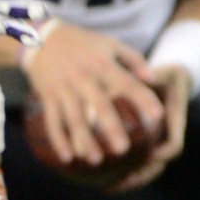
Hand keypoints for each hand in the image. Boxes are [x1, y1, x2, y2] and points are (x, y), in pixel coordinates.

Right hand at [22, 20, 165, 168]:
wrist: (40, 38)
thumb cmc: (82, 43)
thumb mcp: (109, 43)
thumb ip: (134, 59)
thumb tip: (153, 79)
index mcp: (101, 64)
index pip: (125, 82)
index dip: (142, 98)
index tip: (158, 115)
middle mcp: (83, 78)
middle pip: (98, 105)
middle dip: (110, 127)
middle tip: (123, 149)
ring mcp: (63, 89)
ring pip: (73, 118)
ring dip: (83, 140)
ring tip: (96, 160)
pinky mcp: (48, 97)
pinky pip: (52, 121)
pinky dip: (58, 140)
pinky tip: (68, 157)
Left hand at [111, 64, 191, 192]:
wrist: (170, 79)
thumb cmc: (160, 74)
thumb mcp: (155, 74)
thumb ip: (142, 80)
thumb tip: (129, 81)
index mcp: (175, 121)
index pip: (174, 145)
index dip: (162, 154)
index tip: (147, 158)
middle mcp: (169, 136)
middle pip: (160, 164)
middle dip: (140, 175)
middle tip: (120, 183)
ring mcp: (160, 142)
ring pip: (150, 168)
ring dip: (132, 180)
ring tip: (109, 188)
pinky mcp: (150, 145)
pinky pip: (140, 163)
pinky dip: (125, 172)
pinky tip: (105, 179)